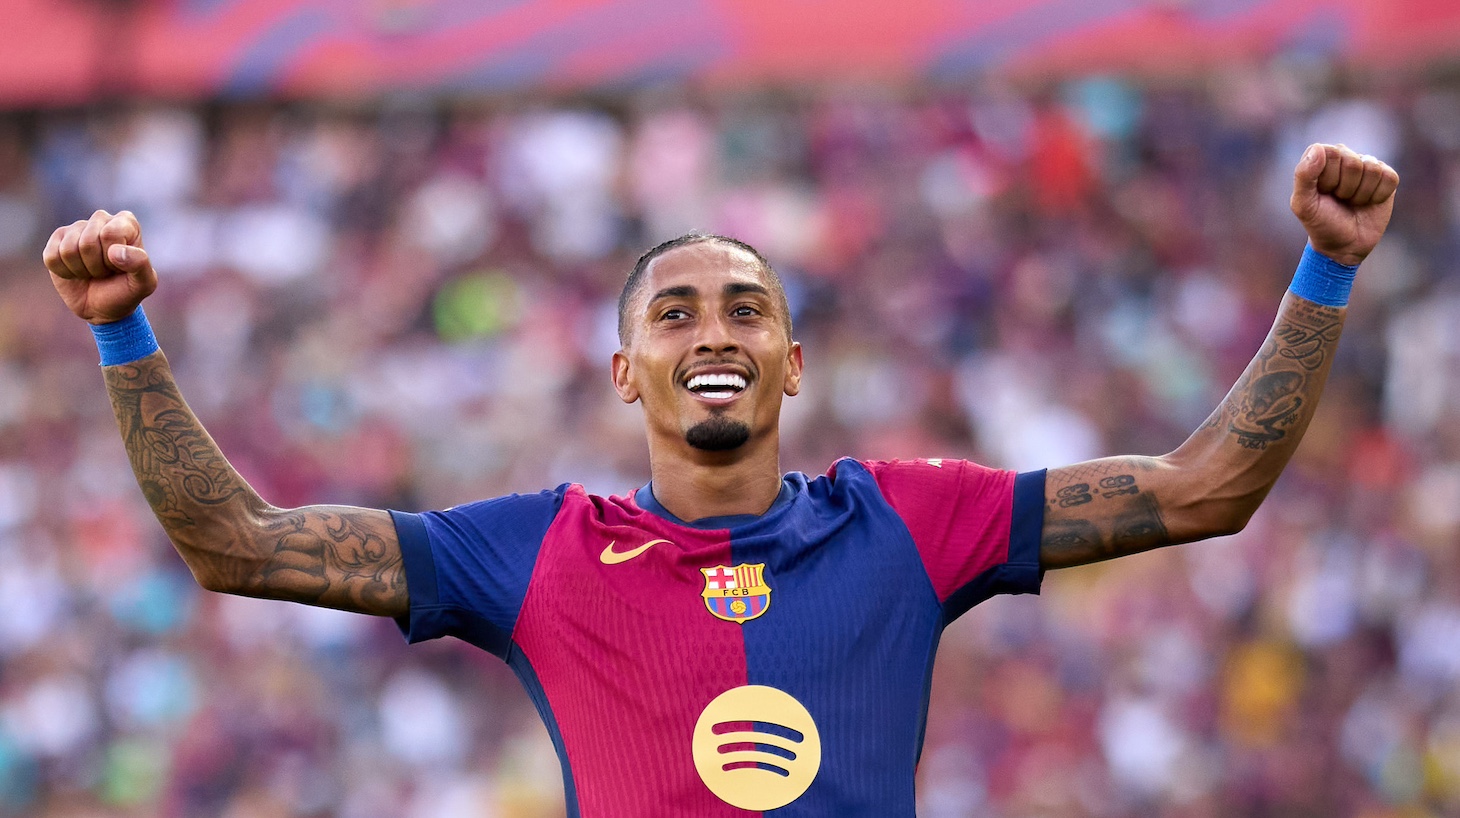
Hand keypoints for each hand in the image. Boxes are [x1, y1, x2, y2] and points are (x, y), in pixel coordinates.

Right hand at [42, 210, 157, 324]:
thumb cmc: (126, 291)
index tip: (120, 267)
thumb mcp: (143, 284)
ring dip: (81, 270)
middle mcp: (101, 219)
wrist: (102, 306)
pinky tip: (76, 272)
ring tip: (92, 272)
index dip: (112, 259)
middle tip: (105, 272)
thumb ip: (140, 264)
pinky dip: (64, 272)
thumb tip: (115, 251)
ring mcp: (77, 227)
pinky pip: (52, 257)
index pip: (110, 234)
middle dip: (97, 266)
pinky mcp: (57, 240)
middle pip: (87, 242)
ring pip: (68, 250)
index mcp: (126, 222)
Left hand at [1290, 143, 1399, 266]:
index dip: (1328, 179)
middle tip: (1339, 200)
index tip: (1323, 193)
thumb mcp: (1304, 204)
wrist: (1344, 244)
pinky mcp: (1387, 176)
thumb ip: (1304, 176)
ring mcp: (1368, 165)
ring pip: (1373, 170)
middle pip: (1353, 162)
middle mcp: (1345, 156)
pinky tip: (1368, 202)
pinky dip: (1378, 196)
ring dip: (1361, 194)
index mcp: (1321, 158)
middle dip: (1345, 188)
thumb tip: (1319, 148)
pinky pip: (1389, 178)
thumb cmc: (1320, 222)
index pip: (1331, 154)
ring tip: (1352, 202)